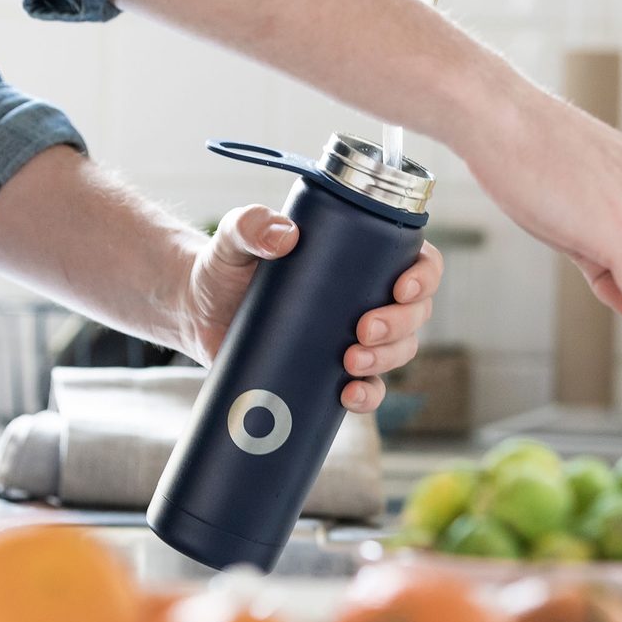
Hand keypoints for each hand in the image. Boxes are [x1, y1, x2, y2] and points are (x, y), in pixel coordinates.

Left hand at [178, 203, 442, 412]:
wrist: (197, 311)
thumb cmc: (225, 265)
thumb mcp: (234, 237)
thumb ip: (250, 225)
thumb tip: (283, 235)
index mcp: (361, 256)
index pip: (418, 261)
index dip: (424, 276)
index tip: (401, 288)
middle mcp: (367, 296)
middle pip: (416, 313)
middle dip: (400, 325)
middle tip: (363, 329)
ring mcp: (352, 337)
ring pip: (399, 351)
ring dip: (387, 359)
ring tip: (350, 362)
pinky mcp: (331, 372)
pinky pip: (368, 389)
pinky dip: (367, 396)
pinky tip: (348, 396)